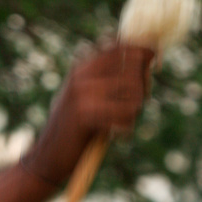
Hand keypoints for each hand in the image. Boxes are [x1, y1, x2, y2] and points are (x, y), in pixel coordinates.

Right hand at [24, 43, 153, 187]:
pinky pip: (124, 115)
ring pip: (133, 92)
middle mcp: (81, 76)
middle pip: (132, 67)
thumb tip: (146, 54)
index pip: (120, 46)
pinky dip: (126, 127)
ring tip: (124, 122)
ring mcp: (82, 95)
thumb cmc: (73, 128)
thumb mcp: (86, 96)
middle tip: (136, 105)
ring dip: (135, 110)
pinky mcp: (85, 116)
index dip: (143, 48)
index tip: (154, 57)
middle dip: (142, 86)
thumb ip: (108, 76)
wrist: (47, 156)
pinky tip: (117, 135)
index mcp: (81, 67)